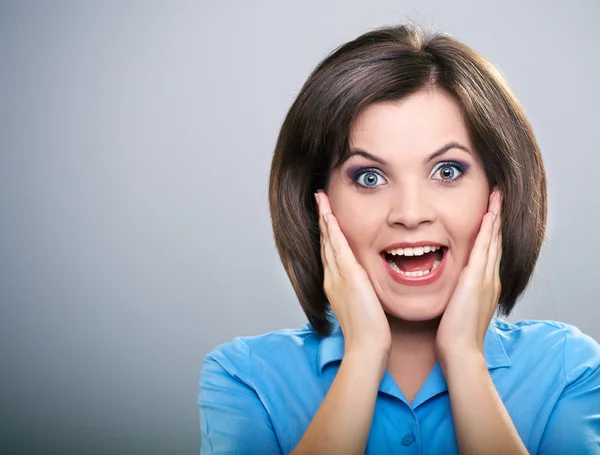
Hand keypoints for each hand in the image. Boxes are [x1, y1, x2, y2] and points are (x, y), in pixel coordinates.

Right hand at [316, 191, 390, 355]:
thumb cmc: (368, 332)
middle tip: (319, 200)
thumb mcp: (362, 306)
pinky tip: (330, 215)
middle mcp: (332, 278)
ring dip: (324, 218)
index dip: (327, 234)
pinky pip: (338, 247)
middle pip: (325, 243)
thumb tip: (364, 286)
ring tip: (321, 199)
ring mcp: (337, 277)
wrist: (366, 347)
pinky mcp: (348, 277)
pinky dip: (333, 230)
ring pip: (328, 241)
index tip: (326, 217)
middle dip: (322, 220)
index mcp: (336, 285)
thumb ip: (361, 293)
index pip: (330, 253)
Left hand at [435, 189, 502, 360]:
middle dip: (497, 218)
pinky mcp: (477, 279)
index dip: (491, 232)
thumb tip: (451, 288)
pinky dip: (488, 230)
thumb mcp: (458, 309)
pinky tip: (490, 214)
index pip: (489, 252)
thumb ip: (458, 295)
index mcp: (484, 285)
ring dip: (495, 217)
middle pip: (495, 242)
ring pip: (492, 241)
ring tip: (497, 197)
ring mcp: (485, 278)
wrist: (460, 351)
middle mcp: (489, 279)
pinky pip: (484, 248)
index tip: (490, 213)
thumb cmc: (455, 335)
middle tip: (498, 197)